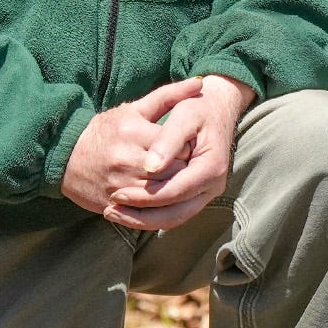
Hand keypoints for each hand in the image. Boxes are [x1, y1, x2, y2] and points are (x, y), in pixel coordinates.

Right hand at [59, 76, 205, 213]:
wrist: (64, 156)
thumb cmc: (105, 130)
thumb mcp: (134, 110)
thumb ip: (168, 96)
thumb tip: (198, 82)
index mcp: (133, 132)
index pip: (178, 146)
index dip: (190, 148)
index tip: (193, 147)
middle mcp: (127, 160)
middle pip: (173, 172)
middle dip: (186, 170)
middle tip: (192, 166)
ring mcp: (120, 184)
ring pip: (163, 194)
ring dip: (175, 189)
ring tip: (180, 180)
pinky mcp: (115, 204)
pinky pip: (147, 212)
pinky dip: (159, 206)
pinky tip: (164, 198)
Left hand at [104, 74, 254, 231]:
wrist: (218, 107)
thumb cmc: (198, 108)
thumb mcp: (185, 115)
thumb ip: (168, 140)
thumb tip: (151, 166)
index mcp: (211, 167)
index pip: (175, 191)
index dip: (146, 196)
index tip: (117, 193)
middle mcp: (213, 185)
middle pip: (175, 214)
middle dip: (140, 216)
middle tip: (110, 210)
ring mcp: (206, 192)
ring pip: (174, 218)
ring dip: (143, 220)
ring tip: (113, 213)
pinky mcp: (197, 194)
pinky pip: (173, 213)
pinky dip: (151, 215)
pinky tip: (127, 209)